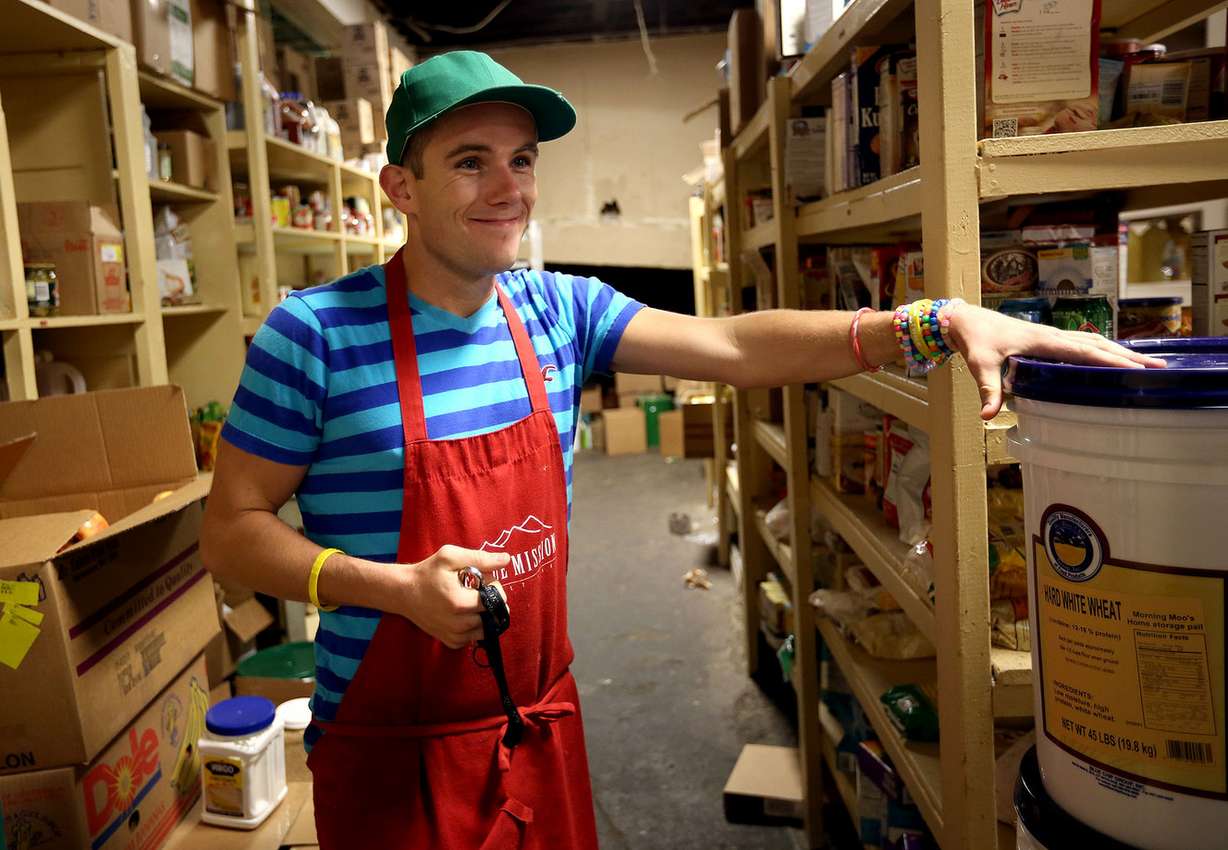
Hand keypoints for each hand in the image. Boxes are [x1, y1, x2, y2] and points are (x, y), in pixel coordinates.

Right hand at [397, 545, 510, 648]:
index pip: (495, 599)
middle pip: (492, 614)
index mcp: (459, 602)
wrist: (403, 592)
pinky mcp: (450, 642)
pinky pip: (473, 637)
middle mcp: (458, 624)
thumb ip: (480, 559)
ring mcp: (454, 635)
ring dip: (484, 615)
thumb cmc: (427, 572)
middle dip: (490, 600)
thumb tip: (506, 559)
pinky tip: (464, 614)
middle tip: (475, 590)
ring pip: (486, 628)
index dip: (494, 586)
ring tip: (470, 601)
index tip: (482, 579)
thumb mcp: (450, 557)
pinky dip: (474, 626)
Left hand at [945, 303, 1165, 419]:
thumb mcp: (980, 364)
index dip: (1112, 360)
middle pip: (1098, 346)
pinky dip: (1102, 349)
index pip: (1085, 352)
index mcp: (1043, 341)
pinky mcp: (1047, 339)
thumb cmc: (975, 340)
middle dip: (1128, 357)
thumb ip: (988, 389)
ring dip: (1119, 352)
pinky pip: (1082, 344)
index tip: (1137, 368)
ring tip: (1146, 362)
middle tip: (1158, 368)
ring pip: (1093, 343)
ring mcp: (1051, 336)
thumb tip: (988, 415)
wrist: (965, 320)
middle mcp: (1053, 336)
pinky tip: (1113, 356)